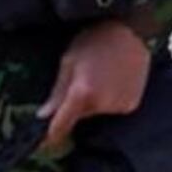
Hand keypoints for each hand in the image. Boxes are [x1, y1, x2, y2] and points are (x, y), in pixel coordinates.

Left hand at [39, 18, 151, 150]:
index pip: (59, 128)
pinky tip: (113, 80)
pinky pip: (112, 109)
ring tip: (99, 77)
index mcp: (82, 94)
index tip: (40, 141)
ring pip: (96, 113)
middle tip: (80, 82)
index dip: (48, 136)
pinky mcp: (132, 104)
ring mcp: (119, 106)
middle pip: (79, 118)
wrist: (131, 29)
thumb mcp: (69, 62)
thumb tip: (42, 118)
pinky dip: (109, 100)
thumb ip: (57, 94)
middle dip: (74, 108)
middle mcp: (102, 104)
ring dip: (93, 103)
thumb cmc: (95, 40)